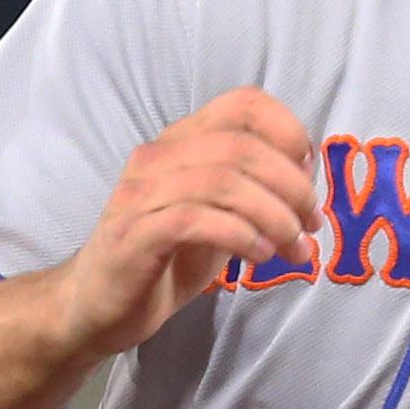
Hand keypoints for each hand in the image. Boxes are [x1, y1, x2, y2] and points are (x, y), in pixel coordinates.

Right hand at [52, 87, 323, 361]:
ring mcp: (140, 195)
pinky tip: (260, 256)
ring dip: (274, 217)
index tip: (311, 175)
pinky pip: (195, 220)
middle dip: (292, 187)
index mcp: (182, 142)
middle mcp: (158, 157)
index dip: (289, 131)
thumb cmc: (166, 257)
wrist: (97, 305)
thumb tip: (308, 171)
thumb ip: (256, 188)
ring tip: (293, 248)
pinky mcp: (133, 235)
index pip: (244, 103)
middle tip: (312, 225)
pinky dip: (240, 236)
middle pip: (242, 146)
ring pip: (223, 182)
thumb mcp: (221, 213)